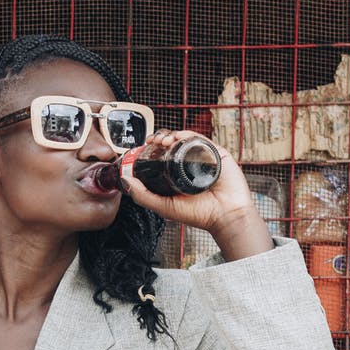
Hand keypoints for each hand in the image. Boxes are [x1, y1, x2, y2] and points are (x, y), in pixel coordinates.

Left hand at [118, 130, 274, 260]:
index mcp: (177, 174)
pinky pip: (200, 139)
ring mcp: (203, 157)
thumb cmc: (198, 214)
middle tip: (153, 141)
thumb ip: (143, 196)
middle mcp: (190, 164)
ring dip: (172, 134)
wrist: (225, 215)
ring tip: (163, 140)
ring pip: (185, 138)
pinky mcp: (216, 153)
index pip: (163, 155)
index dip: (153, 147)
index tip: (144, 145)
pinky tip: (178, 137)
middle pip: (173, 144)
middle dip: (160, 138)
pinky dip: (187, 134)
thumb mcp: (163, 206)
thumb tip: (124, 180)